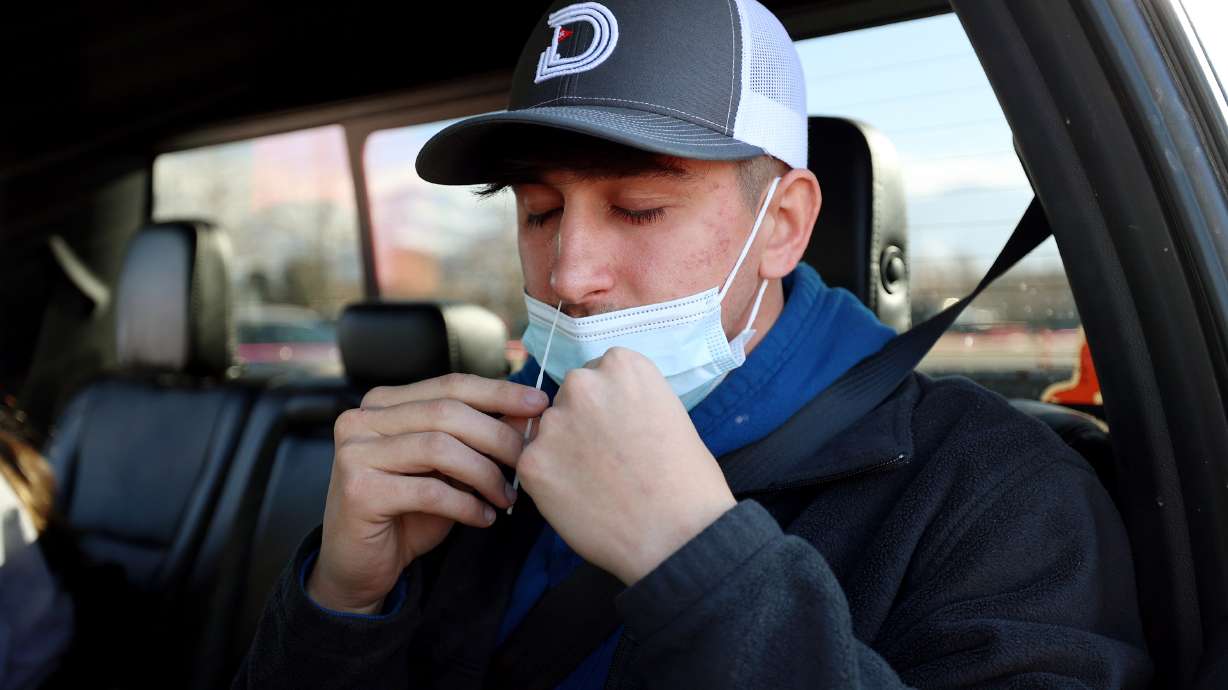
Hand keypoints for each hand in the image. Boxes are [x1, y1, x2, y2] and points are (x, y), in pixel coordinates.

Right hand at [307, 373, 548, 613]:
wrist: (360, 565)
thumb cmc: (407, 512)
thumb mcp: (447, 468)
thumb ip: (476, 438)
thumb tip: (527, 414)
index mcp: (384, 403)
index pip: (450, 386)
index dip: (498, 392)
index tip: (538, 404)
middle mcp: (363, 419)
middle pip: (447, 413)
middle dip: (497, 436)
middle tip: (527, 461)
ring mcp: (355, 453)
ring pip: (439, 448)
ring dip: (485, 473)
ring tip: (507, 497)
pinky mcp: (359, 490)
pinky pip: (429, 491)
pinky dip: (466, 505)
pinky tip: (484, 517)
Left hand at [516, 347, 736, 584]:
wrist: (677, 532)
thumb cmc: (685, 479)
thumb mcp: (667, 413)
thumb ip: (628, 400)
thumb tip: (606, 410)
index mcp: (622, 365)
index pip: (597, 373)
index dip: (607, 405)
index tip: (619, 427)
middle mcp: (583, 384)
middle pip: (569, 397)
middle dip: (581, 422)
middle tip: (605, 458)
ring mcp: (554, 422)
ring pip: (549, 431)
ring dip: (563, 450)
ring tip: (595, 484)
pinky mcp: (532, 461)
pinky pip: (534, 465)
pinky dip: (551, 482)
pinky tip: (579, 499)